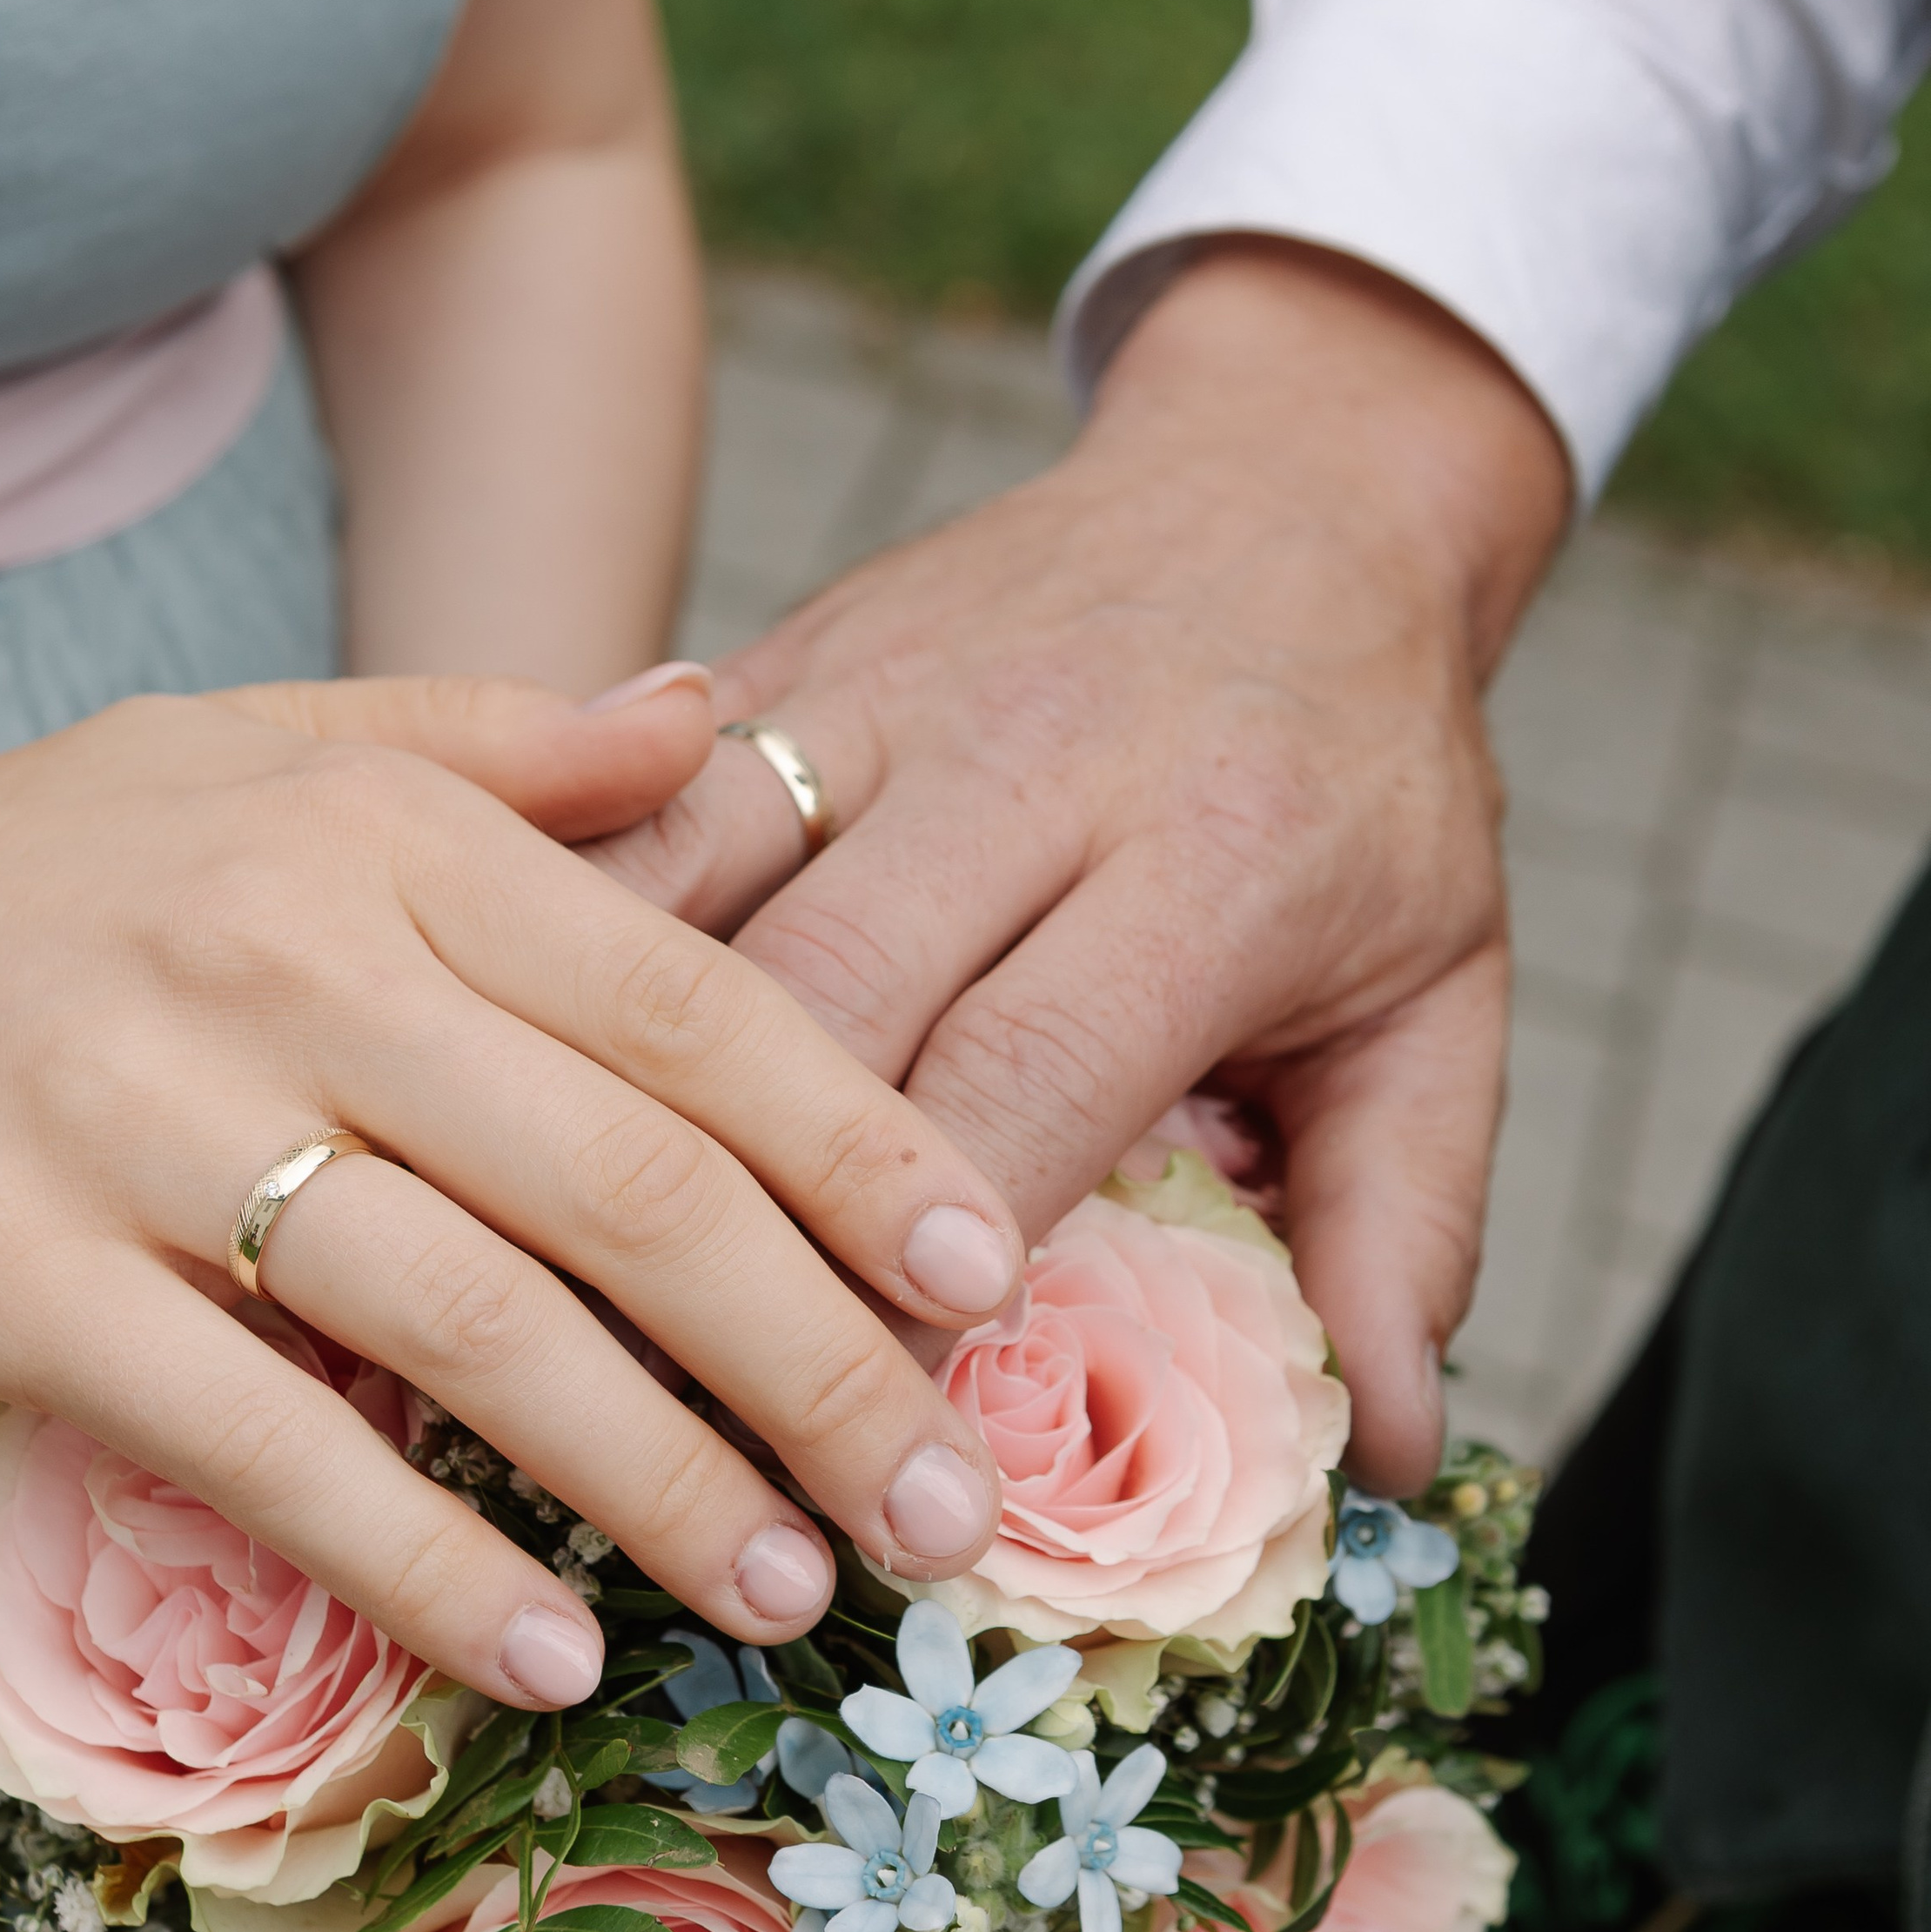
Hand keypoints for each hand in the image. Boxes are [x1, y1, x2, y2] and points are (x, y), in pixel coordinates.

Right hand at [0, 670, 1024, 1701]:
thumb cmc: (37, 860)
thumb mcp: (268, 741)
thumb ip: (503, 741)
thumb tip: (714, 723)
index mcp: (382, 833)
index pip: (690, 1001)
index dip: (858, 1150)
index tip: (987, 1282)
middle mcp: (286, 961)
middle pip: (625, 1186)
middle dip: (818, 1365)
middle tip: (946, 1505)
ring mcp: (143, 1122)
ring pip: (474, 1325)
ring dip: (660, 1483)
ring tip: (793, 1593)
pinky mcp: (13, 1276)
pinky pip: (263, 1440)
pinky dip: (421, 1560)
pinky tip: (548, 1655)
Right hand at [589, 242, 1572, 1491]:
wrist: (1292, 485)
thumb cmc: (1363, 777)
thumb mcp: (1443, 990)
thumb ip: (1406, 1219)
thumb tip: (1381, 1446)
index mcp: (1207, 854)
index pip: (1024, 1076)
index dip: (916, 1274)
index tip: (846, 1443)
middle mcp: (1021, 760)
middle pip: (816, 996)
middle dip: (731, 1209)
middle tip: (666, 1397)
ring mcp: (868, 692)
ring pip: (677, 894)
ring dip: (597, 1079)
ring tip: (534, 1257)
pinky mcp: (766, 660)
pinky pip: (621, 807)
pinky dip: (551, 943)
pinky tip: (487, 1071)